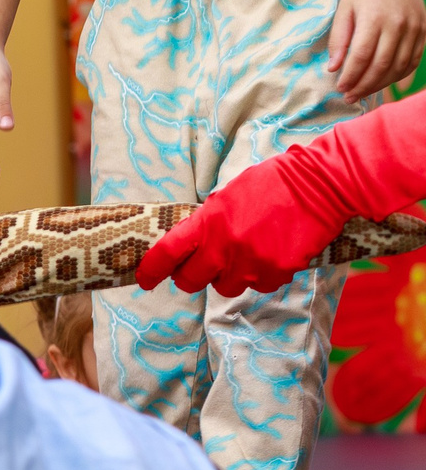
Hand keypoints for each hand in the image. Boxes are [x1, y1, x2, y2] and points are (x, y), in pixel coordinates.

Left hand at [135, 153, 343, 295]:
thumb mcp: (230, 194)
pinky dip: (263, 275)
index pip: (167, 252)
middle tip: (201, 270)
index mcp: (208, 222)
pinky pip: (259, 286)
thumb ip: (209, 220)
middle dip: (193, 278)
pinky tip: (274, 253)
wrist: (324, 184)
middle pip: (192, 281)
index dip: (152, 270)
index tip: (145, 280)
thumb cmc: (276, 182)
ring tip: (248, 252)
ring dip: (231, 276)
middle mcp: (224, 246)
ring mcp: (250, 262)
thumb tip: (195, 241)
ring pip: (226, 287)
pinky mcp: (276, 272)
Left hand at [327, 0, 425, 101]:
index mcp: (374, 18)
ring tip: (364, 92)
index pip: (361, 56)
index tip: (340, 88)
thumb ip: (338, 40)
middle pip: (381, 65)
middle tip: (350, 97)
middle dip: (364, 86)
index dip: (350, 76)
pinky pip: (414, 60)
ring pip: (399, 66)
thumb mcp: (344, 10)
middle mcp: (397, 24)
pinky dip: (399, 76)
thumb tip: (333, 68)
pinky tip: (384, 82)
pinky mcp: (423, 31)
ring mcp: (414, 28)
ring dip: (381, 84)